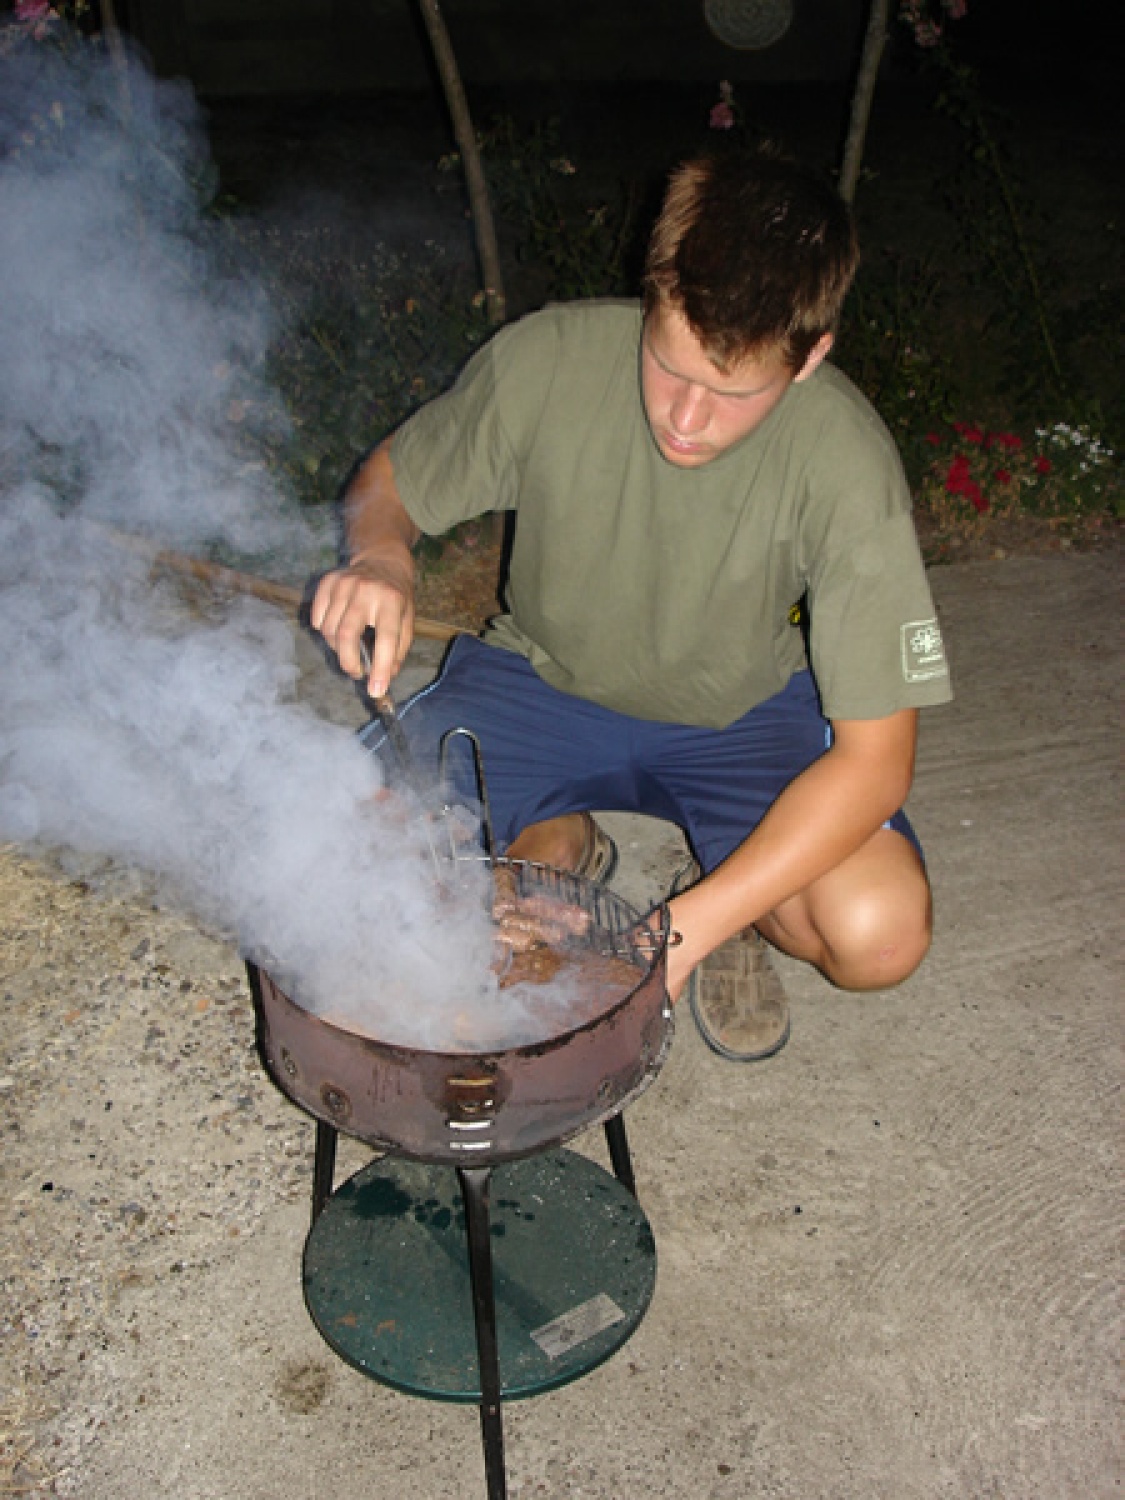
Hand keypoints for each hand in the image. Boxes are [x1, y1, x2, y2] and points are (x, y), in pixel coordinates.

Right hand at [310, 560, 414, 698]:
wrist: (381, 559)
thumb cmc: (396, 595)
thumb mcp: (407, 620)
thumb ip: (397, 650)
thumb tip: (384, 679)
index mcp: (392, 601)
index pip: (386, 639)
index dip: (380, 667)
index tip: (376, 689)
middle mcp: (366, 591)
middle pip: (346, 636)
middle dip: (348, 662)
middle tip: (356, 672)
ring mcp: (343, 584)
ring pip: (329, 630)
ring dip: (338, 647)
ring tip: (350, 645)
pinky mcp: (327, 582)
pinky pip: (318, 619)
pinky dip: (325, 631)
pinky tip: (339, 626)